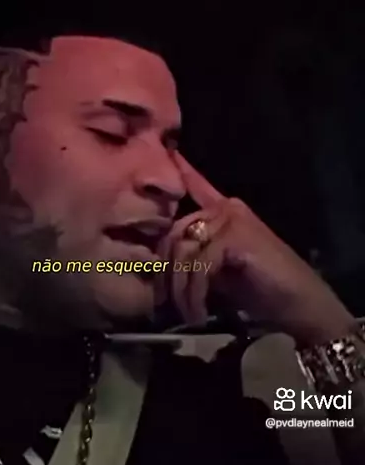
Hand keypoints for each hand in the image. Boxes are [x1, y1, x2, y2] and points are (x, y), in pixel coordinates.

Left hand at [160, 153, 354, 345]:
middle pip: (175, 232)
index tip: (172, 151)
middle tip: (166, 303)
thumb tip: (164, 264)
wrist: (301, 306)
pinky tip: (200, 310)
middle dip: (167, 273)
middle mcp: (227, 208)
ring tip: (189, 313)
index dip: (184, 171)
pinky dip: (196, 292)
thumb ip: (197, 258)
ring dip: (182, 289)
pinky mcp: (237, 236)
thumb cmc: (264, 290)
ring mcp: (232, 219)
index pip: (198, 187)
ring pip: (185, 251)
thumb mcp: (222, 271)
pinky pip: (201, 264)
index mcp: (226, 212)